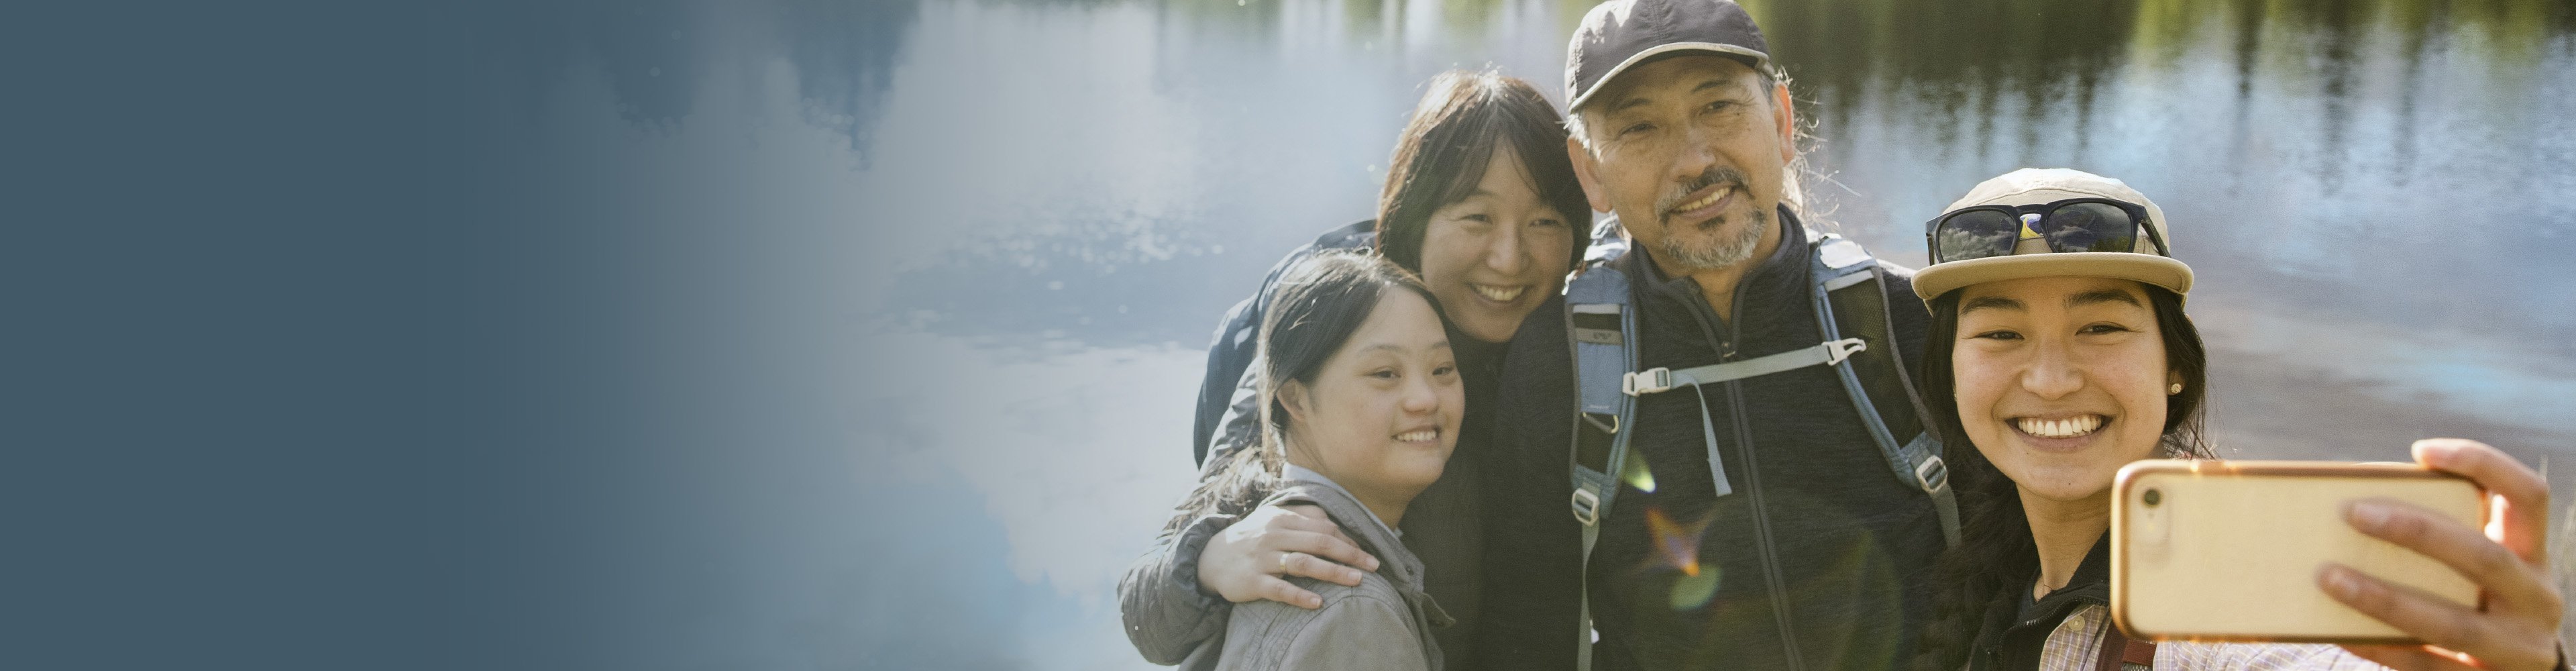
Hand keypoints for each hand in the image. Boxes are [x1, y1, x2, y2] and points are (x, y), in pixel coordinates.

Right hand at [1196, 503, 1380, 608]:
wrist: (1210, 557)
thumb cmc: (1251, 538)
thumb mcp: (1272, 519)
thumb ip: (1301, 516)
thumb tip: (1334, 522)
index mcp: (1281, 519)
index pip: (1323, 527)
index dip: (1348, 540)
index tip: (1367, 554)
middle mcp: (1273, 535)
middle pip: (1318, 542)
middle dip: (1349, 554)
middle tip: (1373, 566)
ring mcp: (1262, 559)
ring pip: (1302, 563)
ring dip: (1332, 572)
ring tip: (1356, 581)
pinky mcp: (1252, 581)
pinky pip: (1279, 589)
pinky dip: (1299, 596)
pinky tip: (1318, 603)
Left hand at [2330, 438, 2563, 670]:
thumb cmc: (2476, 602)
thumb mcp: (2478, 568)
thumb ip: (2441, 538)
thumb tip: (2348, 503)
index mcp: (2533, 555)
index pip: (2528, 495)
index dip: (2482, 464)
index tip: (2422, 450)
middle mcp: (2537, 599)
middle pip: (2484, 556)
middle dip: (2418, 531)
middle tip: (2353, 512)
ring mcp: (2518, 649)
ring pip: (2451, 622)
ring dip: (2384, 598)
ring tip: (2327, 576)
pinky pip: (2425, 665)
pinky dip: (2378, 646)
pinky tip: (2338, 630)